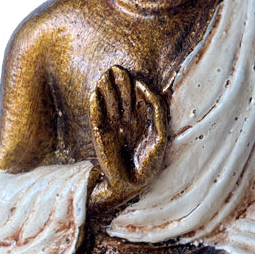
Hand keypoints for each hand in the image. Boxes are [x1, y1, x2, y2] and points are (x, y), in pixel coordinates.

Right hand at [89, 66, 167, 211]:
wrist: (131, 185)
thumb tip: (145, 91)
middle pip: (122, 97)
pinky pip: (97, 117)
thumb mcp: (160, 136)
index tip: (135, 79)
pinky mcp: (100, 135)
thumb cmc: (148, 164)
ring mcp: (112, 127)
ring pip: (109, 104)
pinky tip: (95, 93)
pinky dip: (95, 105)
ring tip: (104, 75)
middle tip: (115, 68)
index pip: (137, 98)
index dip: (134, 86)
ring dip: (106, 90)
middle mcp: (127, 121)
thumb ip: (156, 113)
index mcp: (142, 121)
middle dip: (119, 83)